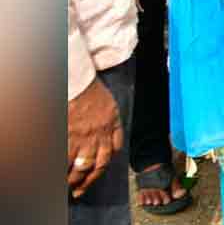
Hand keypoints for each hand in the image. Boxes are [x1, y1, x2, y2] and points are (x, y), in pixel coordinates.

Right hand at [67, 77, 122, 196]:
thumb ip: (111, 120)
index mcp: (113, 124)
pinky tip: (61, 175)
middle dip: (92, 179)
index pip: (115, 148)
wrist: (80, 82)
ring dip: (76, 178)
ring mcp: (86, 137)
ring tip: (70, 186)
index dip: (108, 159)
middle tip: (82, 189)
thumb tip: (110, 133)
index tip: (100, 169)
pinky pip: (67, 158)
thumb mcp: (110, 104)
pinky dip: (64, 169)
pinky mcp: (70, 135)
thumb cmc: (93, 90)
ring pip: (83, 165)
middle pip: (100, 163)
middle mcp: (102, 134)